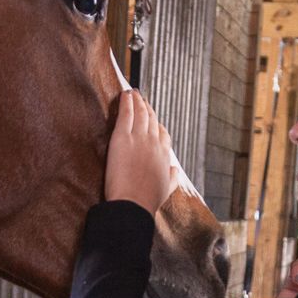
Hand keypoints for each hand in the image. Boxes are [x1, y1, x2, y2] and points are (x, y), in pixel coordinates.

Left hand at [105, 90, 177, 212]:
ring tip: (133, 93)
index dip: (158, 126)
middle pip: (152, 120)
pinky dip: (126, 102)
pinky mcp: (122, 138)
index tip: (154, 121)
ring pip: (140, 114)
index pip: (163, 135)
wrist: (133, 204)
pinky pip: (126, 114)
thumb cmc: (147, 201)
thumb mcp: (166, 189)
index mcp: (164, 155)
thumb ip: (172, 178)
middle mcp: (154, 143)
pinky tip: (124, 95)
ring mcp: (139, 138)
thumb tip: (174, 170)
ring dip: (137, 101)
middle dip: (147, 108)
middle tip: (142, 99)